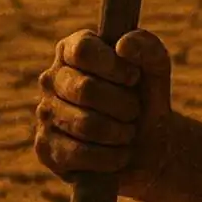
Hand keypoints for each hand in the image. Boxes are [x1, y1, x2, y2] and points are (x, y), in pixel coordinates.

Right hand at [34, 28, 175, 193]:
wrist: (147, 147)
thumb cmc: (145, 100)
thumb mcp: (156, 70)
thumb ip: (148, 48)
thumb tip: (123, 44)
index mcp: (71, 50)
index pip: (83, 50)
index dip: (115, 67)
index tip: (133, 78)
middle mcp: (51, 78)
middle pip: (86, 89)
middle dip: (124, 105)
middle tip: (134, 111)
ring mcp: (45, 114)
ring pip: (86, 124)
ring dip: (120, 132)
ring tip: (127, 132)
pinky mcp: (45, 149)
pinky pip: (79, 154)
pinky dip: (111, 157)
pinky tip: (118, 153)